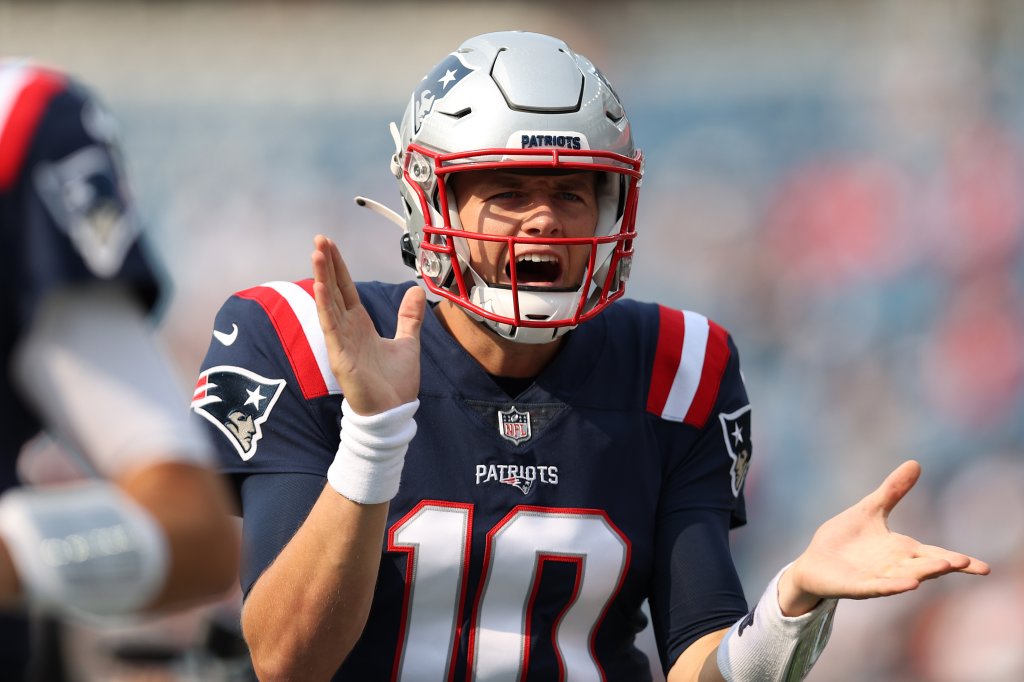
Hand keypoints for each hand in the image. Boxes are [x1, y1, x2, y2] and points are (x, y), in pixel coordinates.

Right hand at [311, 235, 424, 414]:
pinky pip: (331, 327)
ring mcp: (341, 342)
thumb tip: (415, 291)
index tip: (330, 245)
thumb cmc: (395, 383)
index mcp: (360, 325)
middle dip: (327, 265)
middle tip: (319, 239)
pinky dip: (325, 307)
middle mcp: (347, 330)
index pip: (346, 289)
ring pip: (329, 304)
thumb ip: (409, 317)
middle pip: (334, 290)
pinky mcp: (341, 356)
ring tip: (317, 254)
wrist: (394, 413)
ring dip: (322, 278)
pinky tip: (320, 287)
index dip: (338, 267)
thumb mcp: (407, 342)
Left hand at [778, 460, 989, 615]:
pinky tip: (909, 584)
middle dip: (944, 564)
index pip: (935, 555)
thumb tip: (916, 462)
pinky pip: (876, 587)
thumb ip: (892, 490)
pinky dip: (892, 586)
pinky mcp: (856, 586)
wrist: (813, 562)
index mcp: (900, 550)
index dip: (959, 561)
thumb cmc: (844, 539)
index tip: (984, 568)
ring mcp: (876, 578)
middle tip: (965, 562)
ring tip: (944, 567)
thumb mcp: (869, 509)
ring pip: (904, 577)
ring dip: (923, 573)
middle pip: (924, 566)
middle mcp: (893, 567)